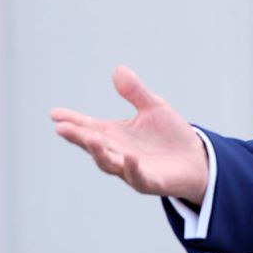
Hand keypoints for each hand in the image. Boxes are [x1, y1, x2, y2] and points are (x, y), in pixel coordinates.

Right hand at [50, 66, 208, 204]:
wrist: (197, 160)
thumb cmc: (170, 136)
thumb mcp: (154, 108)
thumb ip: (136, 93)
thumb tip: (118, 69)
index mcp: (115, 135)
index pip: (89, 127)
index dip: (72, 121)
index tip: (55, 114)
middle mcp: (118, 153)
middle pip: (94, 146)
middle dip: (79, 138)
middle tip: (62, 128)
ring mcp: (132, 170)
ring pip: (110, 164)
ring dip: (99, 152)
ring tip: (90, 138)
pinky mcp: (151, 182)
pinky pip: (139, 177)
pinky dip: (132, 168)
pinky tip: (129, 157)